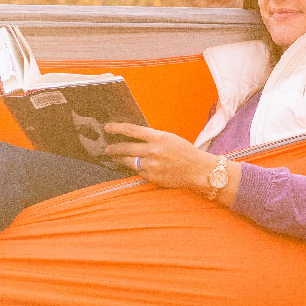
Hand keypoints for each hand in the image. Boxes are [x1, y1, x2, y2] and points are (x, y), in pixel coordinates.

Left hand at [102, 123, 217, 190]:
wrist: (197, 170)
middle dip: (114, 148)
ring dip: (120, 159)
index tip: (108, 128)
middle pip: (125, 147)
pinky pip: (138, 172)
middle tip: (107, 148)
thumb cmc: (185, 152)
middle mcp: (153, 151)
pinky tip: (136, 167)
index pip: (131, 130)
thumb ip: (152, 137)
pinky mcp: (152, 177)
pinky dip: (136, 169)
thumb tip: (133, 137)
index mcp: (158, 137)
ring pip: (129, 161)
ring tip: (116, 158)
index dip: (117, 128)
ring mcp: (151, 165)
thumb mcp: (169, 138)